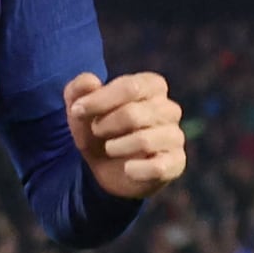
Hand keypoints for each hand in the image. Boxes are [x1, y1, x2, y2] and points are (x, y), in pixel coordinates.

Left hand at [65, 70, 186, 199]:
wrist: (105, 168)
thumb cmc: (97, 128)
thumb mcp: (79, 107)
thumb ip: (78, 88)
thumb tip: (91, 81)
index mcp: (152, 87)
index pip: (132, 87)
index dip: (100, 100)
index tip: (77, 110)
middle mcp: (169, 109)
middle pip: (134, 114)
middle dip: (104, 125)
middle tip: (96, 131)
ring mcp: (175, 136)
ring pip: (144, 141)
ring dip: (116, 147)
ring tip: (109, 148)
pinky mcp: (176, 162)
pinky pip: (157, 167)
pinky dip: (135, 170)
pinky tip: (127, 169)